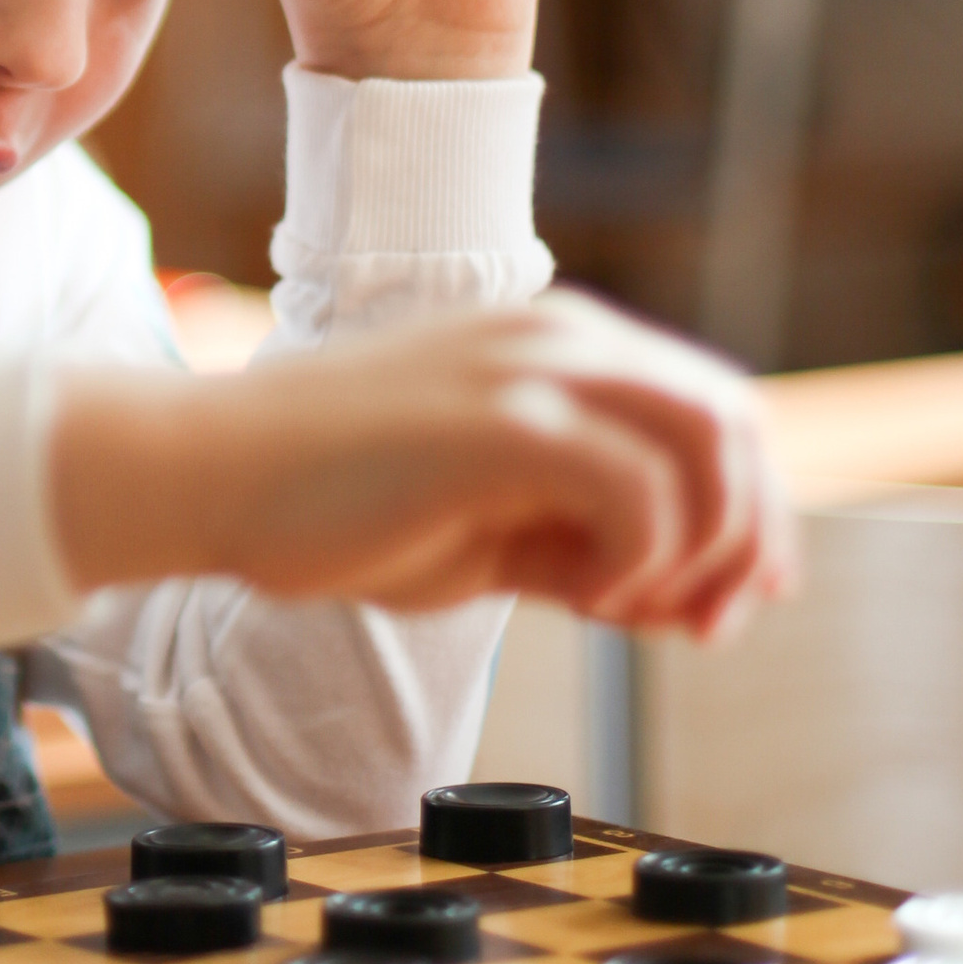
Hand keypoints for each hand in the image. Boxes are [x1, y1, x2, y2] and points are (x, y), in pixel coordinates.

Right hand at [49, 293, 793, 643]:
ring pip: (710, 446)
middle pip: (733, 422)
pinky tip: (575, 595)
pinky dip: (637, 563)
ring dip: (696, 550)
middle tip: (705, 627)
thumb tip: (680, 593)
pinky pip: (642, 493)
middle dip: (745, 537)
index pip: (713, 409)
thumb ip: (581, 534)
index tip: (723, 605)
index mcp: (557, 343)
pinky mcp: (505, 420)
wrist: (214, 474)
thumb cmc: (331, 500)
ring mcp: (534, 369)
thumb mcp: (486, 516)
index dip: (748, 513)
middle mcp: (560, 336)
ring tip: (621, 607)